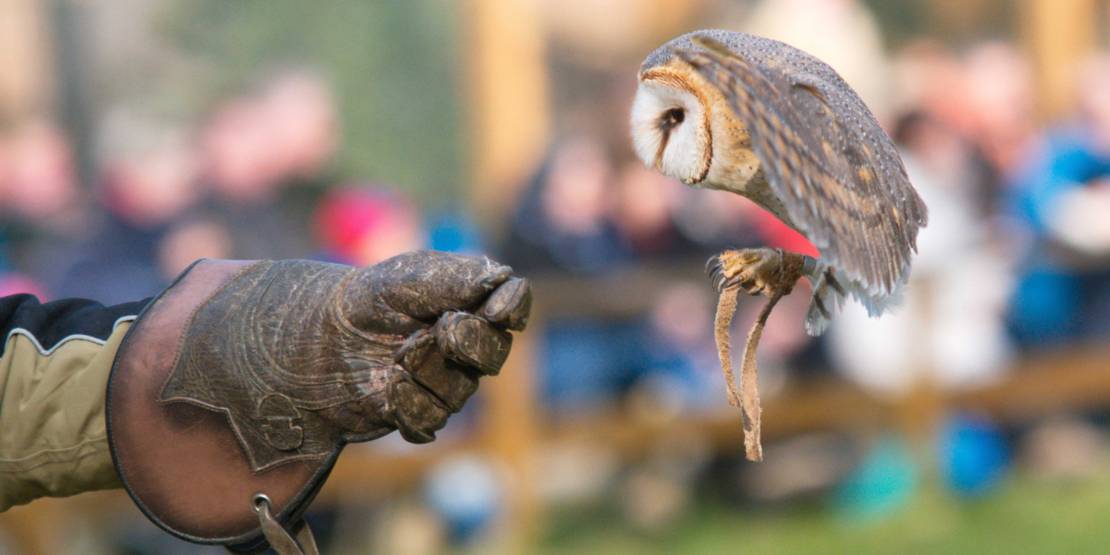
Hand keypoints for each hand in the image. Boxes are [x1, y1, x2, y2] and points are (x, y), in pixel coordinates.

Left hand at [161, 251, 530, 470]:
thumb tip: (504, 276)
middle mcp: (463, 347)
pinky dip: (407, 402)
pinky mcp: (416, 415)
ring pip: (461, 389)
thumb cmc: (360, 302)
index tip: (497, 307)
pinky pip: (430, 419)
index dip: (512, 307)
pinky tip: (387, 384)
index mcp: (468, 304)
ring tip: (394, 353)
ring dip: (427, 369)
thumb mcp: (402, 279)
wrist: (308, 341)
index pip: (512, 306)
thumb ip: (453, 277)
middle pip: (494, 352)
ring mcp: (443, 384)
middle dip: (470, 340)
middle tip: (442, 327)